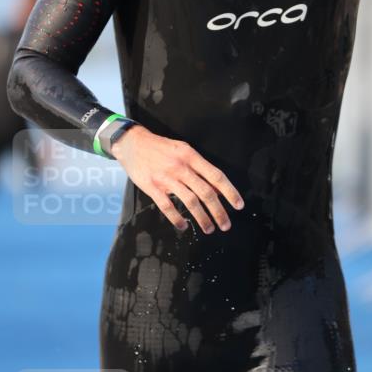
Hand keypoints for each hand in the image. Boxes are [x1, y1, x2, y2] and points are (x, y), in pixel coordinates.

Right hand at [111, 125, 243, 233]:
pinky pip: (167, 207)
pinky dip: (177, 219)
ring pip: (190, 202)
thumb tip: (217, 188)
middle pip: (206, 192)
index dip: (230, 192)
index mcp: (191, 156)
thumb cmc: (161, 148)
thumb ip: (200, 168)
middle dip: (219, 211)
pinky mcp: (152, 187)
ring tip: (209, 229)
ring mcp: (166, 178)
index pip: (216, 176)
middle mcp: (181, 167)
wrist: (132, 143)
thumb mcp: (184, 150)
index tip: (238, 206)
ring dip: (202, 218)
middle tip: (226, 225)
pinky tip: (184, 226)